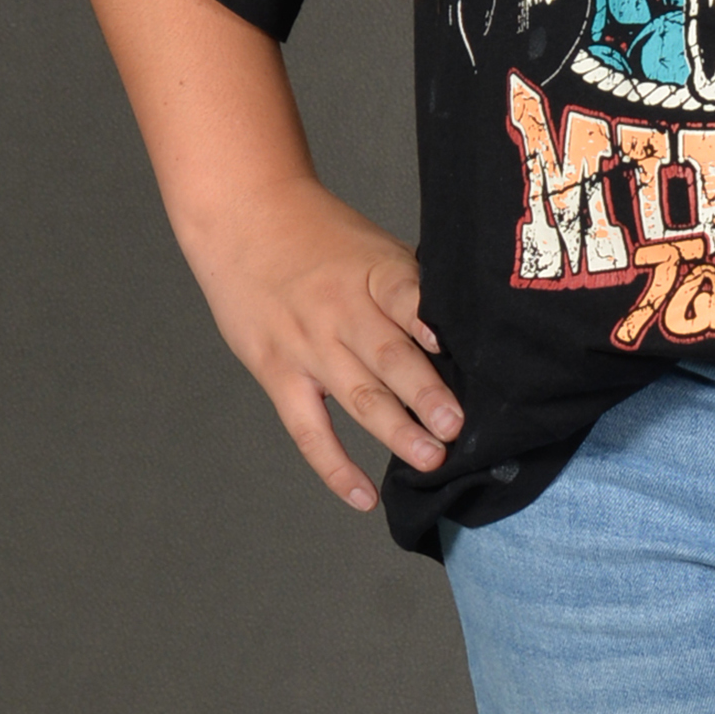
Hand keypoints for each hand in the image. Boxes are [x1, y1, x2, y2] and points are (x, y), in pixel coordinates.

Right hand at [179, 173, 459, 512]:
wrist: (244, 217)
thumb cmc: (321, 235)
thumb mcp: (375, 245)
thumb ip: (414, 287)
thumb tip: (471, 328)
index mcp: (374, 273)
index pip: (407, 297)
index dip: (431, 324)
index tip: (456, 349)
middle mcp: (341, 311)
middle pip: (388, 356)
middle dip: (425, 394)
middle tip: (457, 426)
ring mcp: (308, 345)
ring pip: (356, 396)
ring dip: (394, 432)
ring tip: (430, 459)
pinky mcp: (278, 373)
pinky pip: (309, 429)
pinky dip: (334, 466)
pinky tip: (363, 496)